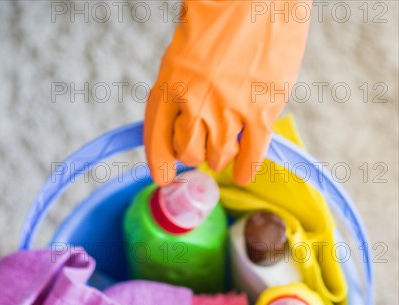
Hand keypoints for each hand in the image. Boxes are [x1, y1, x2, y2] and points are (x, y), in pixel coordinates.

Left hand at [145, 0, 310, 185]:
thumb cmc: (220, 12)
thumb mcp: (182, 48)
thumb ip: (178, 86)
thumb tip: (181, 123)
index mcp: (170, 83)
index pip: (156, 138)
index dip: (159, 162)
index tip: (163, 176)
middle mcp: (195, 101)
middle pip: (188, 153)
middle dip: (193, 152)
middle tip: (203, 143)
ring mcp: (229, 109)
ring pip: (218, 158)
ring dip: (220, 155)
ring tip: (226, 141)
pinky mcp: (261, 111)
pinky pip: (251, 156)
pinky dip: (246, 168)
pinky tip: (243, 173)